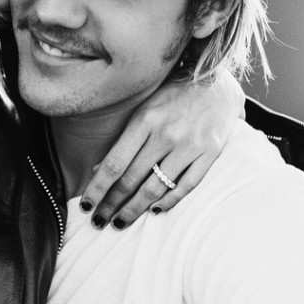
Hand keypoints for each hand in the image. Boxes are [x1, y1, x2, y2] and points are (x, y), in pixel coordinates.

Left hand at [80, 72, 242, 227]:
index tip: (86, 206)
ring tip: (120, 222)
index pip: (115, 163)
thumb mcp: (142, 110)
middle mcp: (166, 134)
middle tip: (99, 222)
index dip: (98, 188)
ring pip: (157, 187)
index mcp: (145, 120)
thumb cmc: (170, 96)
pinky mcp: (210, 153)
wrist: (216, 81)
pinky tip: (153, 211)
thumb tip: (97, 171)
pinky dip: (169, 201)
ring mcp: (190, 145)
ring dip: (135, 209)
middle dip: (112, 204)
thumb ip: (123, 140)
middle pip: (132, 179)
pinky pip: (187, 185)